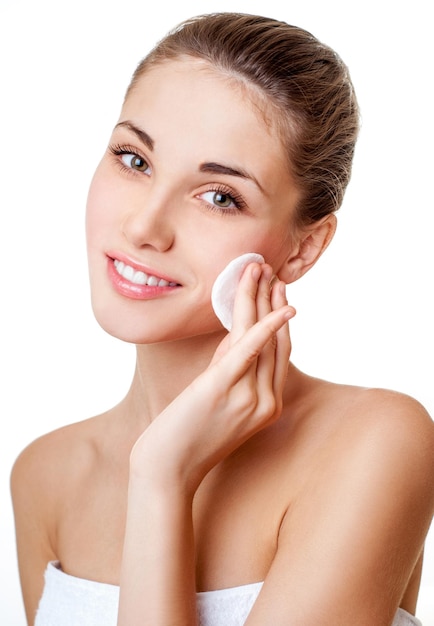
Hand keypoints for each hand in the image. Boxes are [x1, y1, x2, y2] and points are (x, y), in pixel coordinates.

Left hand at [130, 262, 294, 495]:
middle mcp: (266, 402)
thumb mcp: (218, 399)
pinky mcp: (224, 389)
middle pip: (276, 341)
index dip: (280, 319)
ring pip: (261, 337)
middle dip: (274, 301)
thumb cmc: (188, 437)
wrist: (168, 471)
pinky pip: (248, 348)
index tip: (278, 292)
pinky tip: (271, 300)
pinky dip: (262, 322)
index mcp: (269, 406)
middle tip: (272, 271)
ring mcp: (249, 397)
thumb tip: (235, 334)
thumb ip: (231, 368)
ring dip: (261, 298)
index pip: (280, 353)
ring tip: (260, 268)